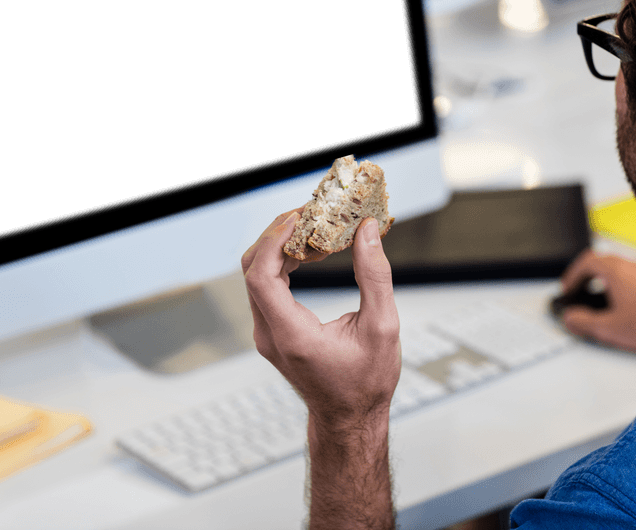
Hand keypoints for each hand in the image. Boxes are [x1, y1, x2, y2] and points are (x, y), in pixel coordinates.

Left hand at [241, 211, 400, 422]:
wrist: (349, 420)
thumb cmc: (366, 383)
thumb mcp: (382, 327)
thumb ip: (375, 275)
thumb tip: (367, 231)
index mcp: (292, 336)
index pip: (261, 277)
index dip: (274, 241)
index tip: (299, 217)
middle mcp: (270, 335)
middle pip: (252, 269)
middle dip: (277, 235)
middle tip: (310, 214)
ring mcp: (267, 335)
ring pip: (256, 276)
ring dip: (280, 247)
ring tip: (314, 229)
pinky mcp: (272, 332)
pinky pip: (265, 287)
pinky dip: (283, 263)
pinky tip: (311, 253)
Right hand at [556, 250, 635, 354]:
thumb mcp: (608, 327)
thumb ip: (583, 322)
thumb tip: (570, 318)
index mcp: (615, 270)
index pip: (586, 262)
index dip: (572, 276)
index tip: (567, 289)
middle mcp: (631, 265)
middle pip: (601, 262)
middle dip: (586, 277)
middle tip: (579, 292)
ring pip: (618, 268)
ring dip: (604, 281)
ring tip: (600, 301)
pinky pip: (632, 276)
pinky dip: (620, 286)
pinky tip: (624, 306)